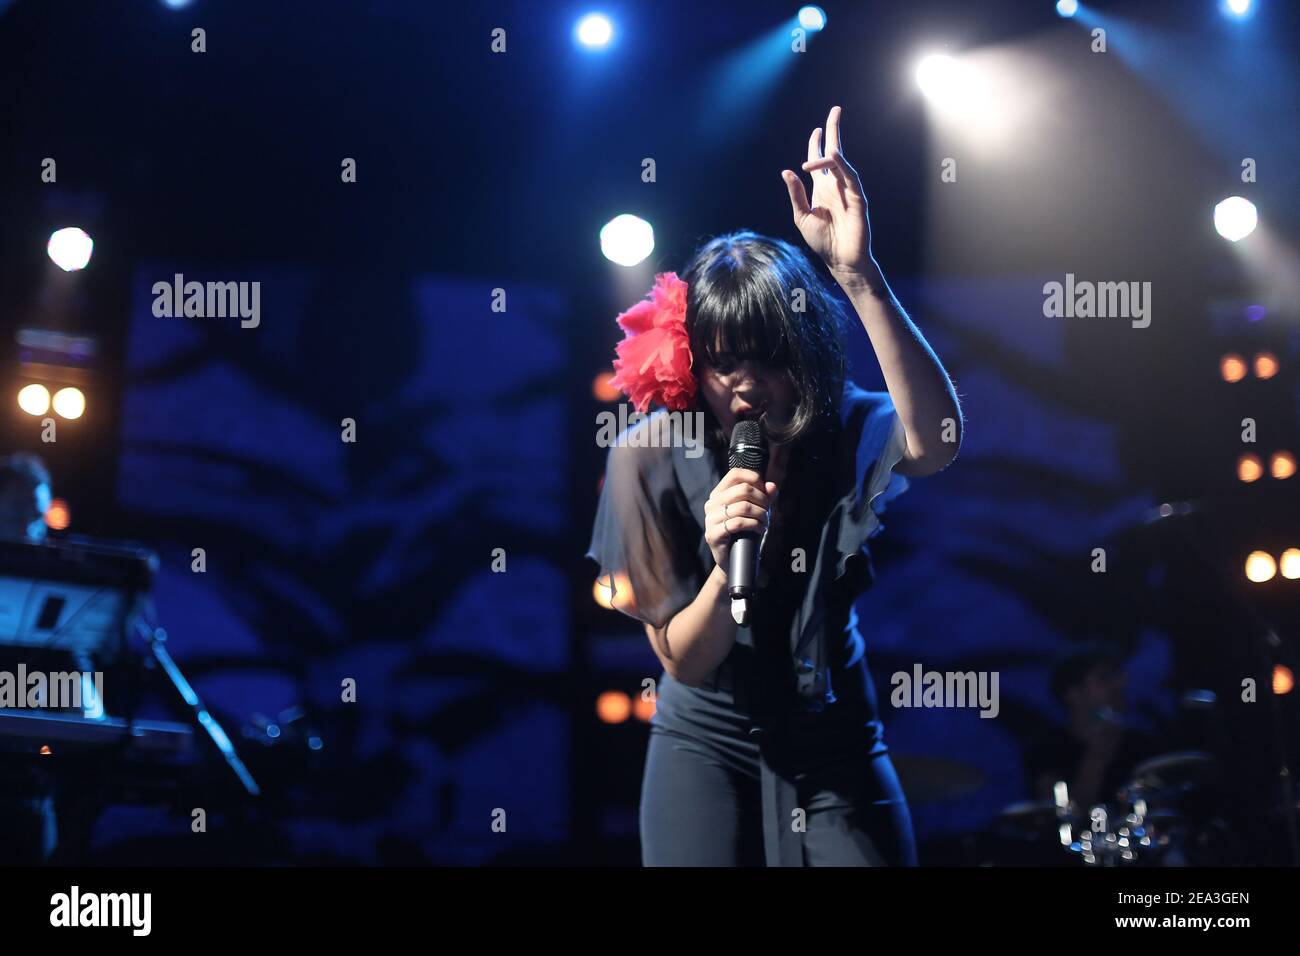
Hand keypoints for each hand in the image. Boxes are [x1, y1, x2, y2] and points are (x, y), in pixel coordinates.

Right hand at [703, 469, 777, 570]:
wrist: (733, 559)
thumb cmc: (744, 533)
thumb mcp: (756, 512)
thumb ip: (764, 497)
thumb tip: (772, 486)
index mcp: (719, 494)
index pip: (735, 474)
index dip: (754, 478)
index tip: (765, 491)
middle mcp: (711, 504)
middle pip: (743, 489)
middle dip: (762, 500)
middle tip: (768, 512)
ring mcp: (710, 519)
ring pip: (743, 507)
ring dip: (761, 515)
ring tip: (765, 522)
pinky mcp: (713, 534)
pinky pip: (738, 523)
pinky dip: (754, 525)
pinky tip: (760, 530)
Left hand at [781, 105, 874, 279]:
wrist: (839, 260)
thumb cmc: (821, 241)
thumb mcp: (802, 216)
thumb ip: (795, 194)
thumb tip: (786, 171)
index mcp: (821, 188)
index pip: (819, 161)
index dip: (816, 144)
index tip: (816, 129)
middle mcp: (836, 185)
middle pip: (835, 153)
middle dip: (834, 131)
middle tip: (835, 110)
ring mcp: (848, 190)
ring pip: (841, 164)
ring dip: (831, 152)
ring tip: (824, 141)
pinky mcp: (858, 199)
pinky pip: (851, 178)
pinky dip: (844, 166)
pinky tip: (835, 156)